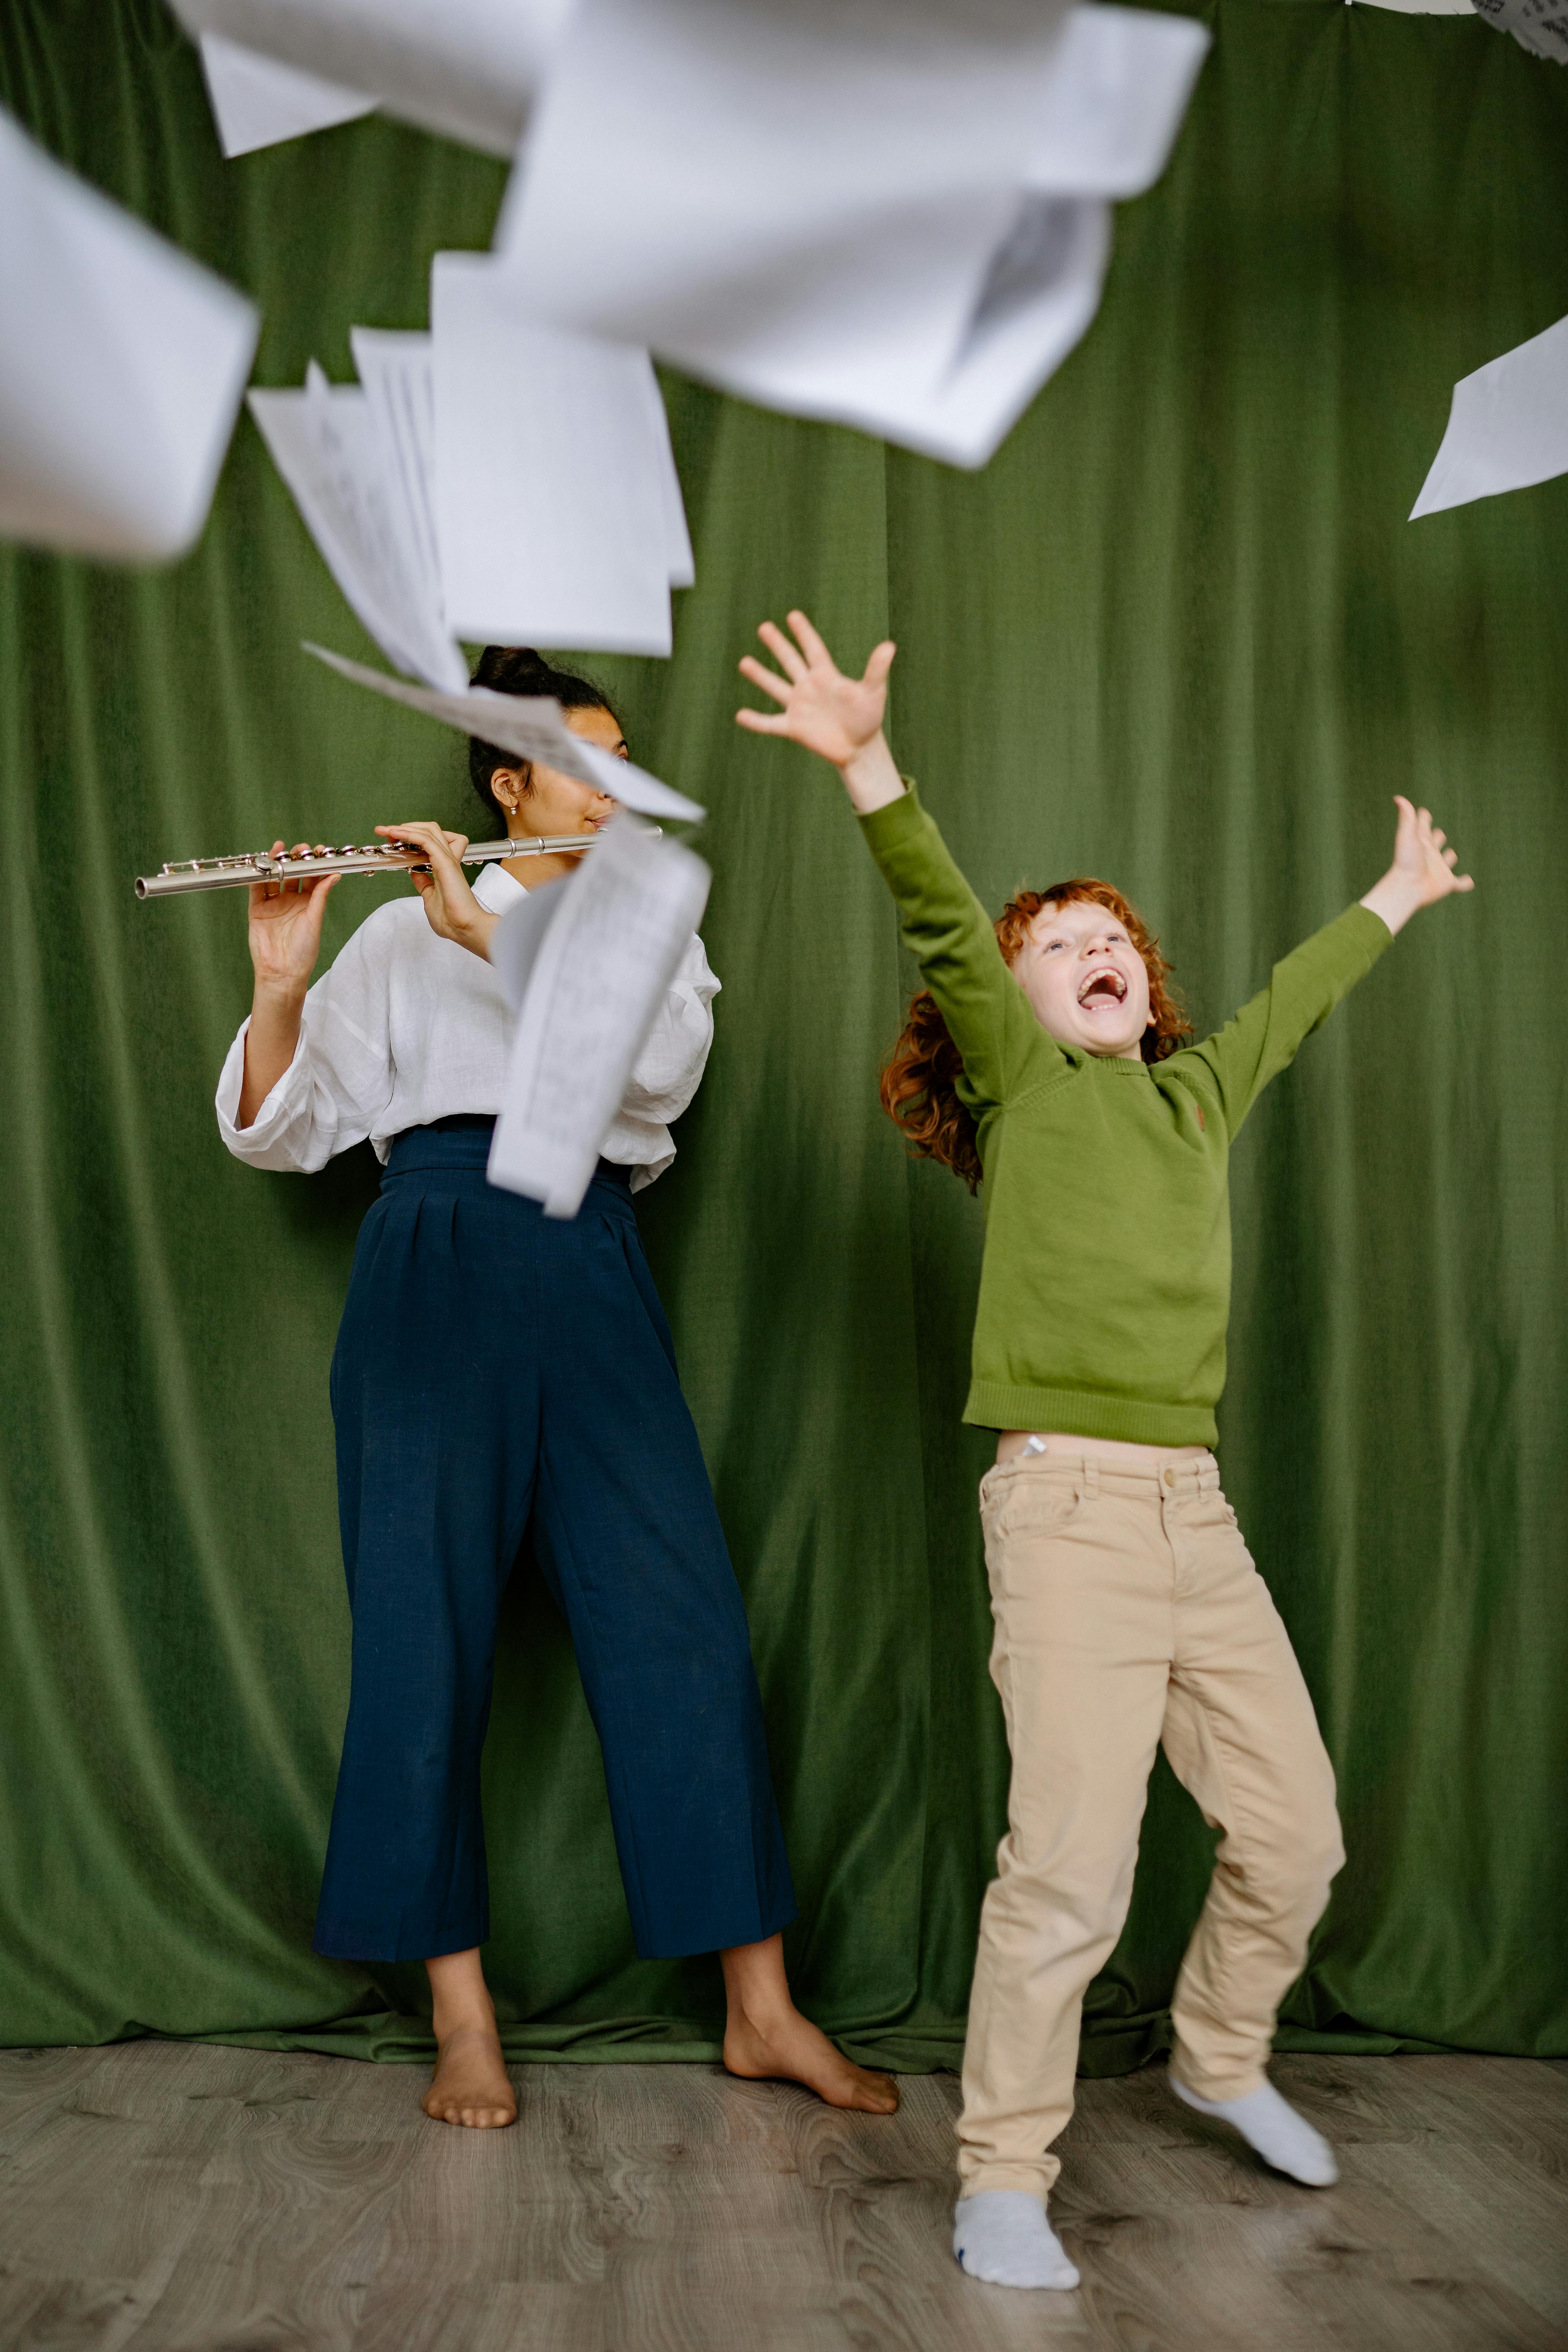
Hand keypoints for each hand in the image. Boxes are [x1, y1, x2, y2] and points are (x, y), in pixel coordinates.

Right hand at [246, 841, 338, 995]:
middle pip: (292, 874)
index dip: (315, 864)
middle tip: (301, 849)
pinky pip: (256, 888)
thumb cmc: (303, 951)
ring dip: (277, 863)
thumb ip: (320, 896)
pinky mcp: (257, 909)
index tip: (320, 851)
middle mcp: (290, 901)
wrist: (282, 972)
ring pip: (273, 877)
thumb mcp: (314, 920)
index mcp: (308, 903)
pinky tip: (262, 863)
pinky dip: (258, 875)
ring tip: (281, 849)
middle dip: (296, 859)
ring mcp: (273, 904)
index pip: (312, 878)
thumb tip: (334, 875)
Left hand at [379, 823, 497, 961]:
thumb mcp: (429, 897)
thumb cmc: (451, 919)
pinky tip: (396, 833)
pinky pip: (426, 840)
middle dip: (406, 827)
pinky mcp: (445, 861)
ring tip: (387, 829)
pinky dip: (409, 834)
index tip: (391, 840)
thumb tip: (414, 873)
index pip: (429, 842)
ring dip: (404, 827)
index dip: (410, 838)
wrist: (463, 927)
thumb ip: (423, 883)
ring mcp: (447, 859)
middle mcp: (447, 859)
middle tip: (387, 831)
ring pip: (428, 830)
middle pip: (429, 830)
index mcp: (444, 867)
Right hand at [737, 611, 903, 810]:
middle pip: (790, 661)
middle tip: (764, 627)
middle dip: (778, 645)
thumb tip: (889, 646)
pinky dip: (756, 721)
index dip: (804, 633)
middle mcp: (809, 687)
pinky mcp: (793, 728)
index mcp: (826, 676)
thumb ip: (876, 670)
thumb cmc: (867, 718)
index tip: (793, 615)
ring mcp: (799, 706)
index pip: (813, 649)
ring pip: (776, 687)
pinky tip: (740, 715)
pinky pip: (770, 724)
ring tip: (744, 662)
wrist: (859, 749)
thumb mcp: (872, 693)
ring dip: (760, 676)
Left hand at [1359, 796, 1474, 936]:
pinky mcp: (1447, 884)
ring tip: (1451, 855)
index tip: (1422, 812)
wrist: (1408, 887)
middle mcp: (1430, 855)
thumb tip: (1398, 797)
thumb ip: (1407, 817)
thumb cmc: (1407, 860)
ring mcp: (1439, 869)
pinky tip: (1469, 882)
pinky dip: (1465, 883)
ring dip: (1450, 858)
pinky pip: (1459, 884)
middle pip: (1436, 842)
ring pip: (1448, 861)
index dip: (1423, 819)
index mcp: (1422, 843)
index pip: (1423, 827)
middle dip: (1438, 837)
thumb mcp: (1408, 835)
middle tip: (1437, 833)